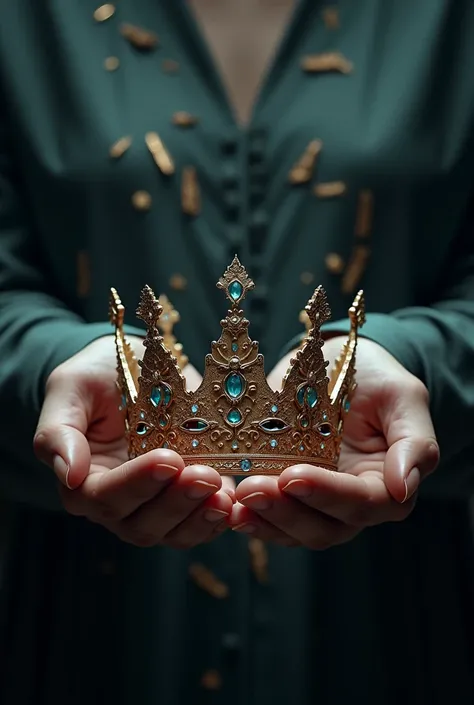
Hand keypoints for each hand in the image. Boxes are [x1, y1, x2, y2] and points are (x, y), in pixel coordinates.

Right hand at [34, 336, 233, 547]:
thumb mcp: (70, 388)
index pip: (103, 497)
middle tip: (204, 475)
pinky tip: (236, 503)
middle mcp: (118, 503)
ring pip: (173, 532)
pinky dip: (219, 519)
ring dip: (200, 517)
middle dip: (175, 502)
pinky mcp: (188, 500)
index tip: (167, 459)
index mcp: (83, 481)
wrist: (135, 368)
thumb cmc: (97, 376)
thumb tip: (67, 474)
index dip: (136, 483)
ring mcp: (155, 505)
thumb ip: (58, 431)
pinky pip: (201, 525)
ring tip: (223, 495)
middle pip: (141, 524)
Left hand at [230, 337, 439, 548]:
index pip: (363, 503)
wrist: (339, 366)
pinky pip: (271, 519)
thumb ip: (415, 442)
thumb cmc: (376, 378)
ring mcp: (318, 503)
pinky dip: (251, 517)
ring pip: (294, 531)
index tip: (293, 476)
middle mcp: (352, 504)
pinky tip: (228, 507)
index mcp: (387, 485)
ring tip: (236, 499)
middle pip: (325, 527)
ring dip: (264, 519)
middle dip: (287, 511)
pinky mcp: (288, 495)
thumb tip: (404, 488)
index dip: (328, 494)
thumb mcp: (403, 397)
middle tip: (252, 488)